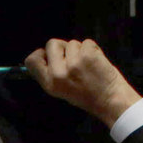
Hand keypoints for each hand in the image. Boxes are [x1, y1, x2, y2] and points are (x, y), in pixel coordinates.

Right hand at [24, 38, 139, 125]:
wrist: (110, 100)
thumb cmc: (87, 95)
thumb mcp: (61, 89)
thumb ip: (51, 73)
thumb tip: (46, 54)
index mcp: (49, 83)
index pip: (32, 60)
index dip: (41, 53)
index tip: (50, 55)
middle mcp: (58, 73)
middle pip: (52, 44)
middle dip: (62, 47)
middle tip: (73, 60)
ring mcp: (73, 63)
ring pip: (72, 43)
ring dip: (80, 50)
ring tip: (87, 65)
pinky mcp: (87, 55)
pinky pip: (86, 42)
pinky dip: (92, 49)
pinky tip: (96, 62)